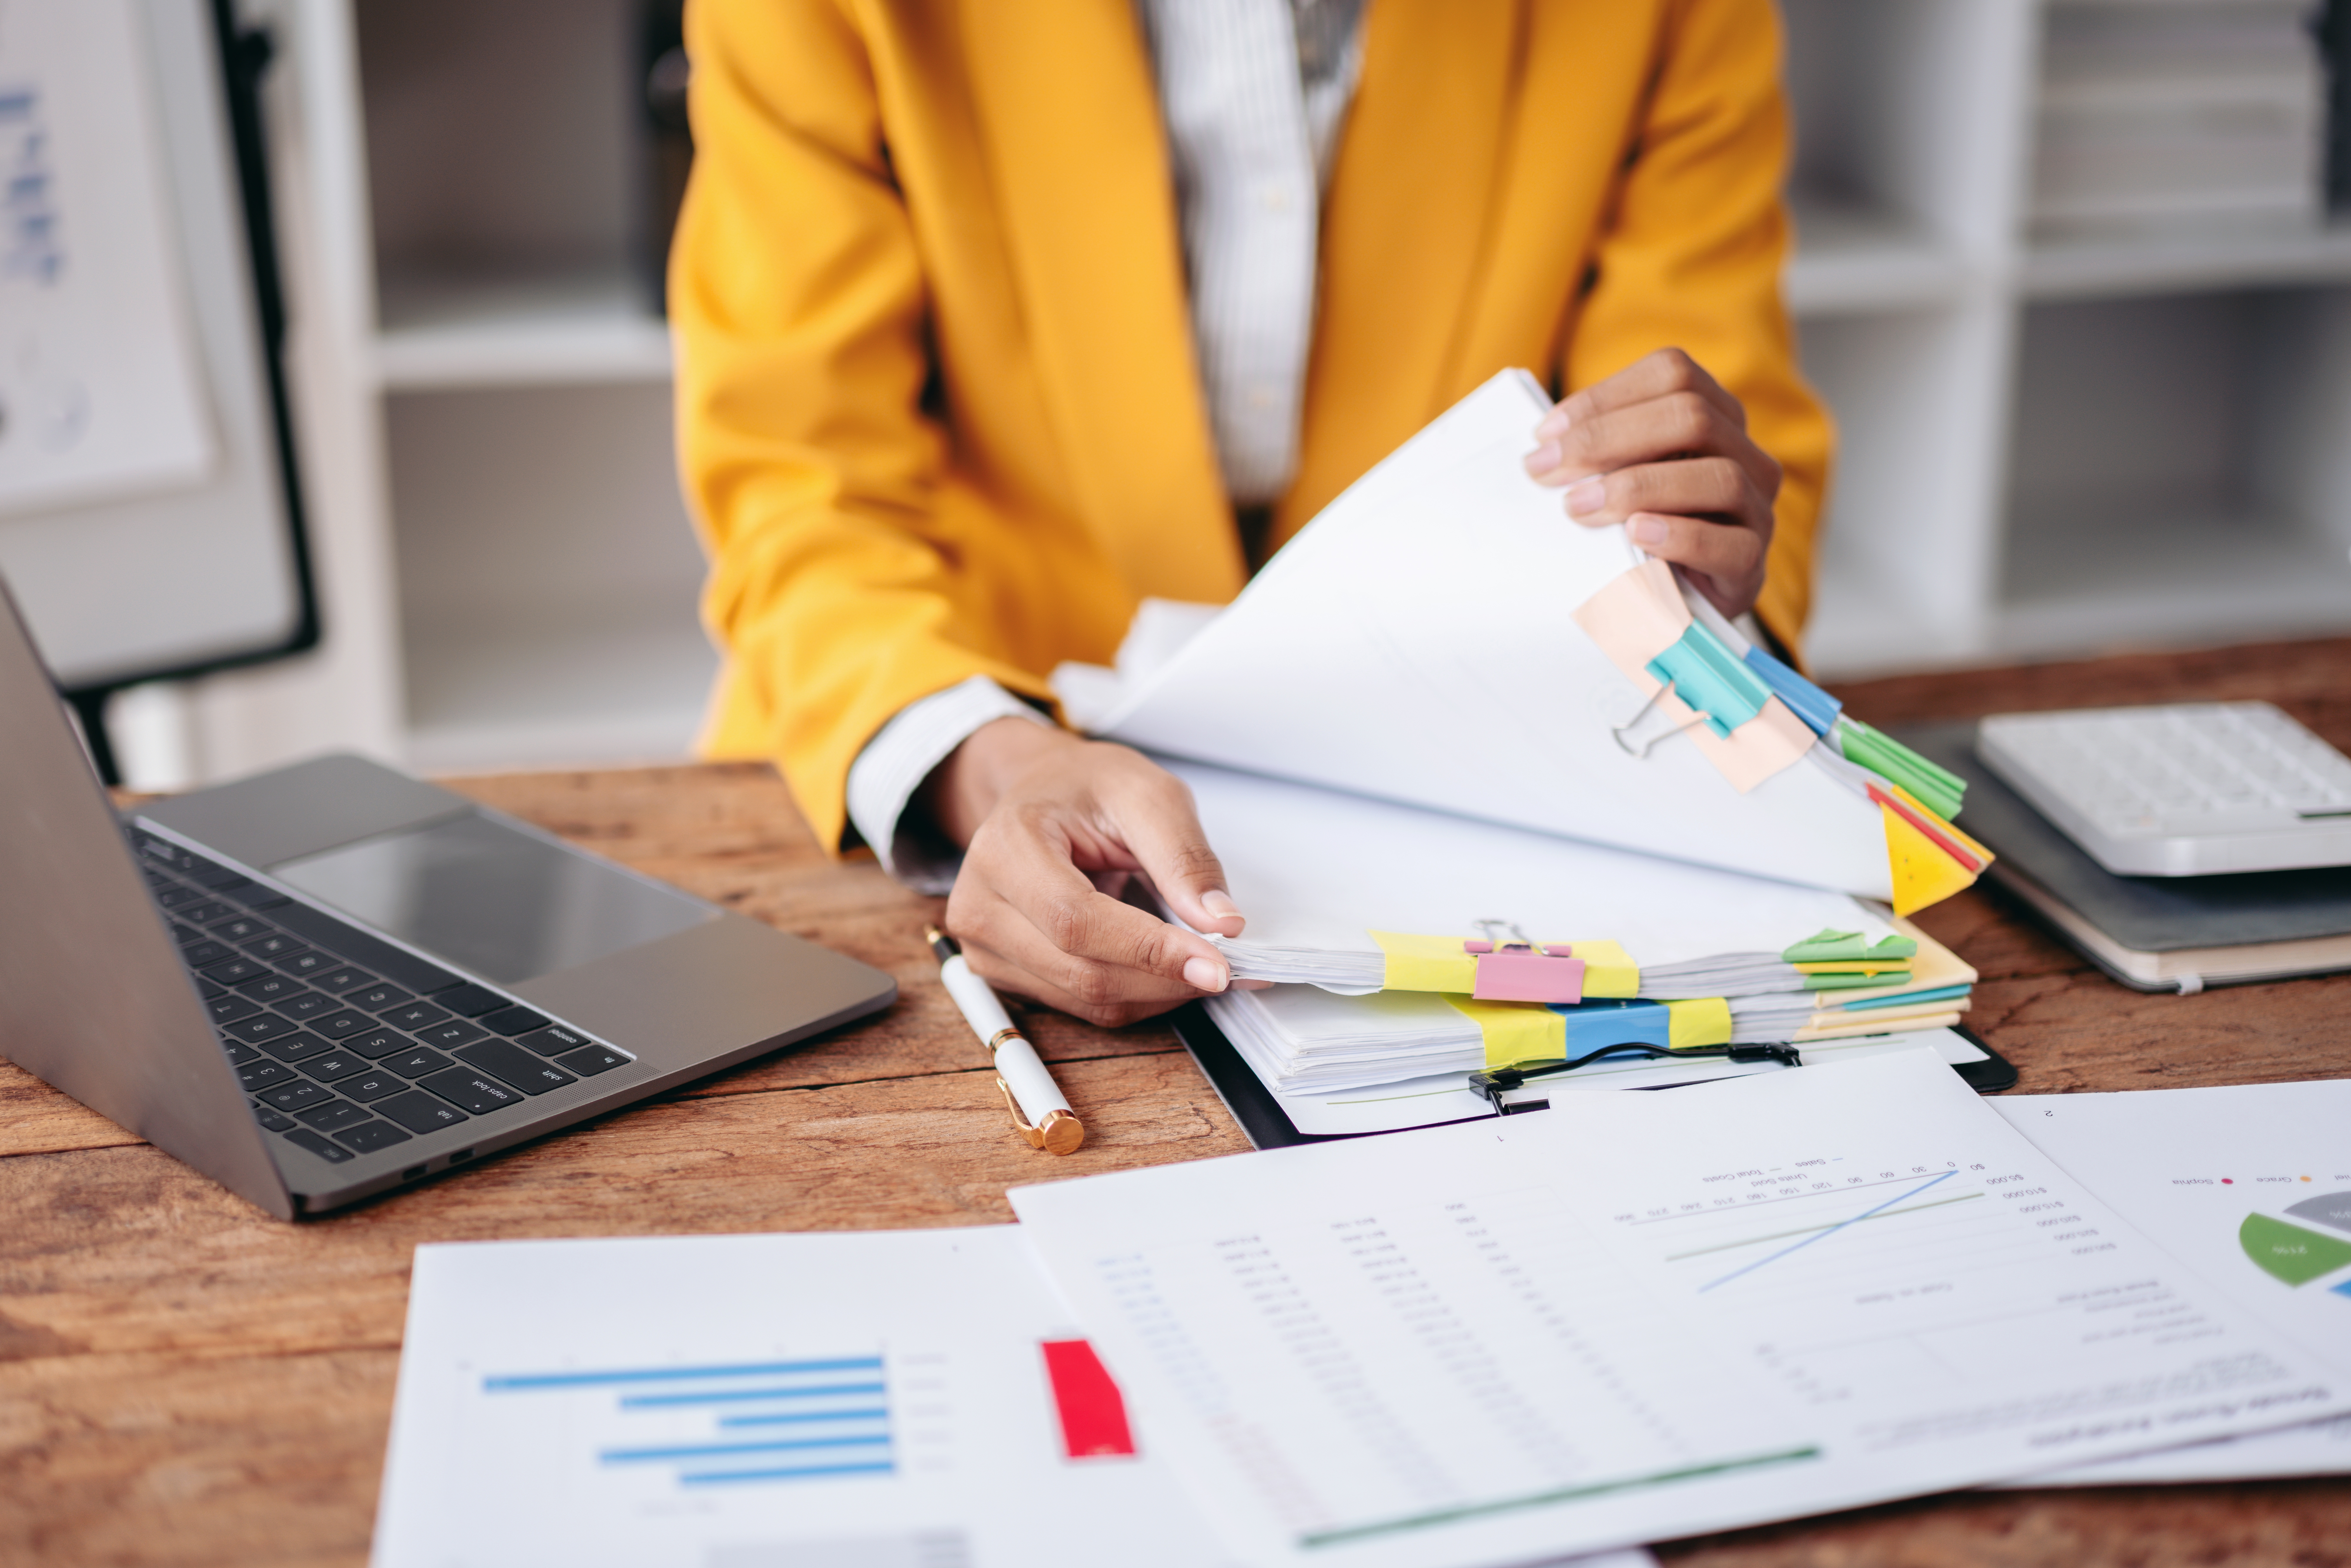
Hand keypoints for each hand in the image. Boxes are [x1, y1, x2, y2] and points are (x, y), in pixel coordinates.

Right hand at [926, 717, 1244, 1026]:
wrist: (1040, 792)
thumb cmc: (1084, 787)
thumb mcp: (1147, 794)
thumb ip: (1184, 858)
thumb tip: (1222, 923)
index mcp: (1005, 848)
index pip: (1077, 921)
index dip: (1150, 951)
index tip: (1218, 964)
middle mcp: (980, 905)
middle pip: (1082, 971)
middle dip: (1166, 978)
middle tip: (1229, 967)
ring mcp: (983, 946)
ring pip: (1085, 999)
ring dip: (1156, 993)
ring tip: (1201, 962)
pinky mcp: (1002, 972)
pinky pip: (1080, 1005)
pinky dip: (1134, 996)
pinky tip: (1163, 970)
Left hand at [1522, 348, 1781, 619]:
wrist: (1674, 601)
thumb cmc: (1637, 529)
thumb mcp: (1615, 479)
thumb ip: (1595, 455)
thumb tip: (1542, 449)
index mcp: (1715, 415)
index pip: (1672, 373)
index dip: (1604, 396)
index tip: (1546, 434)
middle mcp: (1745, 453)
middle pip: (1692, 416)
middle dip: (1608, 439)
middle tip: (1548, 471)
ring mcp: (1756, 507)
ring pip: (1718, 476)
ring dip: (1637, 487)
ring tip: (1580, 507)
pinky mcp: (1751, 561)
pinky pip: (1731, 545)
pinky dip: (1679, 536)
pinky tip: (1635, 535)